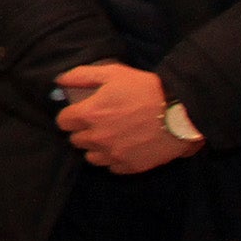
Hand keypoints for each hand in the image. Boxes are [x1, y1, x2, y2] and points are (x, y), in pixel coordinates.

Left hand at [54, 63, 197, 173]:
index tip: (81, 113)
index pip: (63, 122)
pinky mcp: (130, 166)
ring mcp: (113, 154)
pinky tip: (126, 147)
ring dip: (97, 147)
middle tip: (99, 123)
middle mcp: (96, 138)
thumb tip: (59, 81)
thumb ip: (81, 76)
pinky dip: (115, 158)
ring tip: (112, 136)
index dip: (71, 116)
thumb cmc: (146, 89)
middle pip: (76, 140)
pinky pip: (112, 167)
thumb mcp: (113, 74)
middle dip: (83, 131)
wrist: (181, 112)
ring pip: (91, 156)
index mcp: (88, 115)